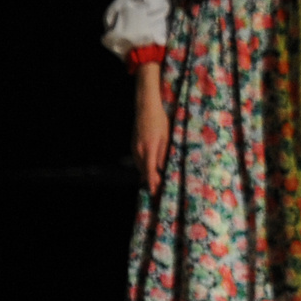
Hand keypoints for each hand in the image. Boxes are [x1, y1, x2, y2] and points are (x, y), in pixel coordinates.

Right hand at [132, 64, 169, 194]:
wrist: (146, 107)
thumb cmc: (160, 121)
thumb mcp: (166, 138)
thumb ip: (164, 154)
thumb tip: (163, 169)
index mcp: (149, 149)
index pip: (150, 172)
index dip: (153, 184)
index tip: (156, 193)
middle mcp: (139, 151)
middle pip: (144, 172)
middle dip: (151, 182)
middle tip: (159, 193)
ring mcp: (135, 148)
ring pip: (141, 167)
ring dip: (147, 176)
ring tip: (155, 185)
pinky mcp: (134, 146)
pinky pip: (139, 161)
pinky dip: (144, 168)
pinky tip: (149, 172)